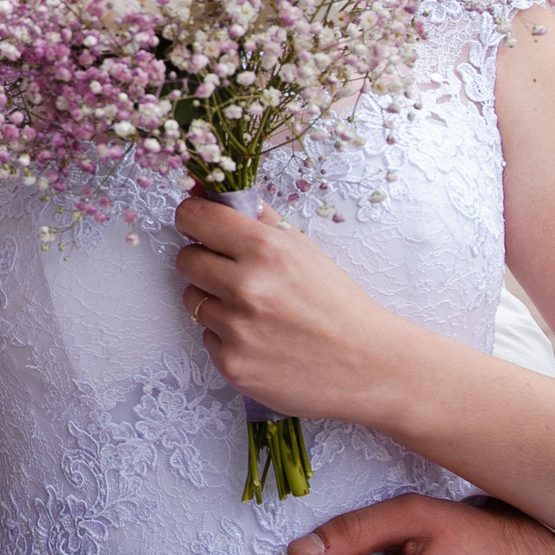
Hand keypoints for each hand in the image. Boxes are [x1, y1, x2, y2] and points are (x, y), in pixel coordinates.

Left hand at [173, 195, 418, 421]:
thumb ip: (257, 218)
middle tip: (232, 273)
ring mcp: (237, 329)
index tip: (199, 226)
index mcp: (266, 249)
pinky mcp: (233, 365)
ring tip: (255, 311)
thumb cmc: (337, 303)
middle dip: (203, 261)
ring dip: (215, 302)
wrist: (368, 365)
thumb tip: (209, 190)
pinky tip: (261, 339)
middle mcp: (247, 287)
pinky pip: (206, 338)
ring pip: (193, 300)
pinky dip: (227, 337)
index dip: (194, 219)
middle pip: (185, 259)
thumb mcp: (303, 249)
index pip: (193, 217)